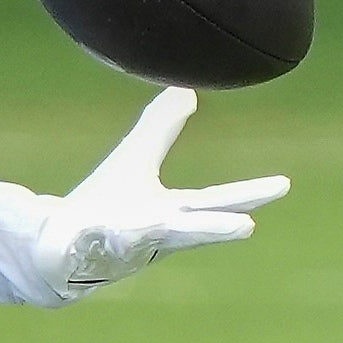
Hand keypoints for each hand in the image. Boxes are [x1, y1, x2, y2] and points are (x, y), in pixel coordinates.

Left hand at [31, 87, 289, 299]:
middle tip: (248, 226)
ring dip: (148, 234)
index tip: (284, 185)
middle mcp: (151, 235)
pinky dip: (90, 237)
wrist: (58, 249)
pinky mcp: (83, 254)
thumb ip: (161, 126)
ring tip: (153, 223)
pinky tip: (90, 227)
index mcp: (171, 215)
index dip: (249, 194)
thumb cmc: (105, 207)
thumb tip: (186, 89)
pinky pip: (86, 245)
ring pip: (137, 242)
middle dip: (213, 228)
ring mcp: (118, 248)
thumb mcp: (137, 159)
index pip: (215, 203)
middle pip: (188, 231)